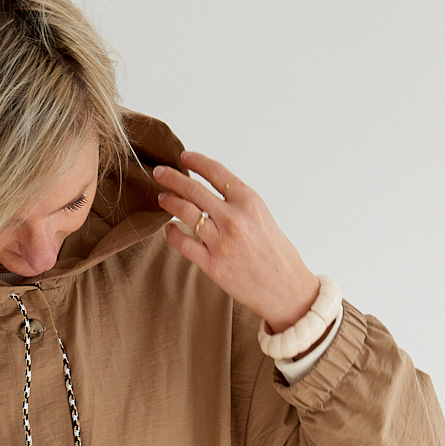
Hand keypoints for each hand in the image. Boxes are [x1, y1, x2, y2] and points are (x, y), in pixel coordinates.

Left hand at [154, 152, 318, 333]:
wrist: (285, 288)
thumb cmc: (276, 253)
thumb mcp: (262, 216)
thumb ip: (238, 204)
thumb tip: (212, 192)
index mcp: (249, 202)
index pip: (216, 172)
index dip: (196, 162)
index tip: (183, 157)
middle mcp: (233, 219)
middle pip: (194, 190)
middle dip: (173, 178)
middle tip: (159, 173)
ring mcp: (221, 242)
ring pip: (186, 213)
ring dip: (170, 202)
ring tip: (162, 197)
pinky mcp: (212, 265)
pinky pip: (184, 244)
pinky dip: (172, 233)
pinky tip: (168, 228)